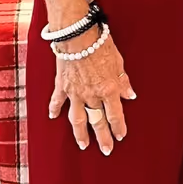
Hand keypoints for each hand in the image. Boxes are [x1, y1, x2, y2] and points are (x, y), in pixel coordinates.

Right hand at [48, 26, 133, 154]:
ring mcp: (75, 92)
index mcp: (108, 89)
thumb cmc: (100, 43)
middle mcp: (92, 95)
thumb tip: (130, 95)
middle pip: (98, 122)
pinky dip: (54, 109)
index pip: (115, 115)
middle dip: (103, 137)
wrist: (77, 34)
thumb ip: (123, 80)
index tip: (121, 136)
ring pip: (77, 119)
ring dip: (80, 133)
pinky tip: (52, 117)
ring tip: (83, 144)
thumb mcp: (118, 61)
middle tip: (106, 150)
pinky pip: (57, 101)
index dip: (119, 127)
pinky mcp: (62, 85)